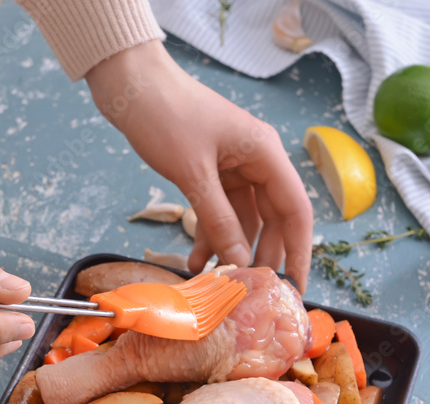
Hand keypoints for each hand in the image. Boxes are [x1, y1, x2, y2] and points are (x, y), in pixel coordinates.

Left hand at [85, 40, 313, 291]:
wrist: (131, 85)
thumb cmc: (165, 115)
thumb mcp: (193, 174)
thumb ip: (218, 219)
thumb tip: (239, 263)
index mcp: (265, 154)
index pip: (295, 210)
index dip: (299, 251)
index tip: (296, 286)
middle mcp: (256, 161)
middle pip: (272, 218)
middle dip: (262, 255)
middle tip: (254, 292)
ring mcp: (233, 167)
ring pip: (243, 219)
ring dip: (230, 249)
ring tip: (218, 283)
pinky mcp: (211, 171)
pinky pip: (219, 211)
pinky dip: (209, 235)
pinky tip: (196, 260)